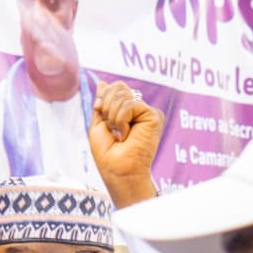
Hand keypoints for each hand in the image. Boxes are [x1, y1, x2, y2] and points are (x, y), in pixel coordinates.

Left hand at [89, 81, 163, 209]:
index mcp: (126, 111)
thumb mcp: (99, 124)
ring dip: (112, 117)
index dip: (103, 98)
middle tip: (111, 129)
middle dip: (106, 107)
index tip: (99, 113)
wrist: (117, 169)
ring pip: (123, 95)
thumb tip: (102, 83)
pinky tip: (126, 135)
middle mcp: (139, 110)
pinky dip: (121, 120)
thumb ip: (102, 103)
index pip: (116, 88)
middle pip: (119, 87)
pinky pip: (130, 105)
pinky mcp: (153, 116)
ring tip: (119, 135)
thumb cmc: (107, 153)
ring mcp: (147, 112)